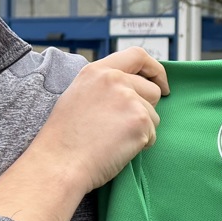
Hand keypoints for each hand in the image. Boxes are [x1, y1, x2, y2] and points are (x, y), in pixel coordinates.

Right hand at [23, 47, 169, 193]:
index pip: (137, 56)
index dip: (155, 69)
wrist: (59, 164)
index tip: (161, 84)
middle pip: (152, 90)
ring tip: (113, 140)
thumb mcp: (78, 96)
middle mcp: (115, 80)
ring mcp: (129, 99)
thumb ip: (104, 86)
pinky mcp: (140, 120)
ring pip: (154, 115)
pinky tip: (117, 149)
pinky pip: (152, 134)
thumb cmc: (65, 139)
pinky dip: (141, 145)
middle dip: (146, 110)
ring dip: (141, 130)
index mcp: (97, 71)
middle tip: (122, 127)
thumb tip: (130, 89)